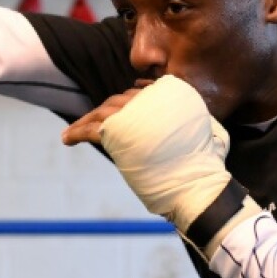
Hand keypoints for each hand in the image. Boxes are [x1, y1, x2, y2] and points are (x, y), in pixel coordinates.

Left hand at [63, 75, 233, 233]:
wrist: (197, 185)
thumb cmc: (206, 165)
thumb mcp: (208, 129)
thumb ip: (188, 117)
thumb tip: (179, 119)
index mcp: (174, 92)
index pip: (141, 94)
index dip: (127, 105)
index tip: (117, 113)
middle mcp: (152, 97)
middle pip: (119, 101)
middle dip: (104, 112)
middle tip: (92, 123)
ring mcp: (134, 112)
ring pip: (102, 112)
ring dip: (87, 121)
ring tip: (74, 132)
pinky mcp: (118, 132)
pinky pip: (91, 129)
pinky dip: (76, 132)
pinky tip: (67, 139)